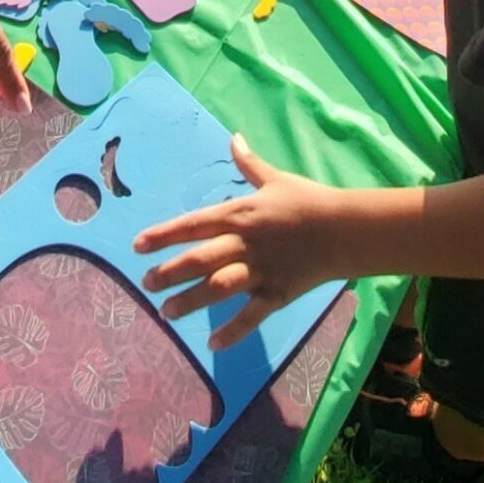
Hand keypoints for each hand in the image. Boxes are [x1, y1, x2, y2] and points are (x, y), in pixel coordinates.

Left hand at [133, 135, 349, 349]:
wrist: (345, 228)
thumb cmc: (308, 200)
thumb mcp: (275, 179)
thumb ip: (249, 164)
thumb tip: (234, 138)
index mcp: (239, 214)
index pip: (193, 224)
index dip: (163, 235)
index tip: (138, 245)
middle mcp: (244, 243)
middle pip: (198, 258)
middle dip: (169, 272)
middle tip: (146, 284)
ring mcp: (260, 270)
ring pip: (217, 288)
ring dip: (189, 301)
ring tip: (166, 313)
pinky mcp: (277, 293)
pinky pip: (251, 316)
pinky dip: (232, 332)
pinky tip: (212, 344)